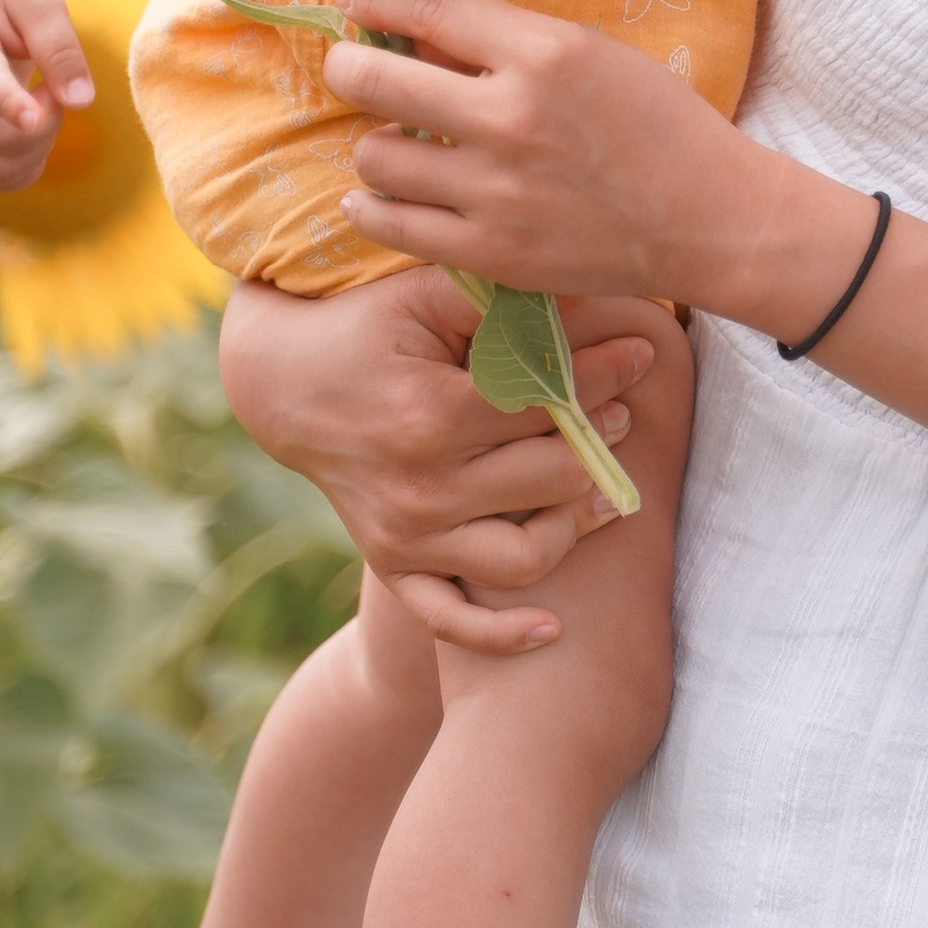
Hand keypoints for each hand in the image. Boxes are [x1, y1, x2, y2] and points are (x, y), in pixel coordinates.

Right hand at [0, 0, 96, 190]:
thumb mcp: (43, 5)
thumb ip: (61, 50)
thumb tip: (81, 102)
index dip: (8, 102)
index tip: (35, 118)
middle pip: (2, 138)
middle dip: (49, 121)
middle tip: (60, 83)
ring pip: (2, 166)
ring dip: (41, 146)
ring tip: (47, 100)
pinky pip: (0, 178)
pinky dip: (29, 164)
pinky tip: (40, 130)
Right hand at [217, 266, 657, 654]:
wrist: (285, 386)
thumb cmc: (367, 327)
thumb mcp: (424, 293)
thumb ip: (498, 297)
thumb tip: (588, 296)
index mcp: (430, 415)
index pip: (546, 404)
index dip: (606, 375)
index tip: (642, 353)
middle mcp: (420, 487)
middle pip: (550, 482)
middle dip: (598, 444)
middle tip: (622, 416)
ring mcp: (406, 536)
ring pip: (522, 557)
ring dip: (574, 528)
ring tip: (600, 490)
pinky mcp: (396, 565)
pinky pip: (452, 620)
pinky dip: (502, 633)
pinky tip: (553, 628)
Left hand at [320, 0, 823, 319]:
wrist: (708, 220)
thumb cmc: (656, 125)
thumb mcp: (592, 53)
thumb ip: (506, 40)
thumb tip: (414, 30)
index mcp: (544, 54)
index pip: (426, 9)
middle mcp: (510, 119)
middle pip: (374, 80)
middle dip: (349, 66)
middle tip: (353, 69)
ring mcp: (495, 192)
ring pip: (373, 156)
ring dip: (375, 142)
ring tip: (398, 143)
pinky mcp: (490, 252)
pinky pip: (388, 224)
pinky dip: (372, 205)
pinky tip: (381, 194)